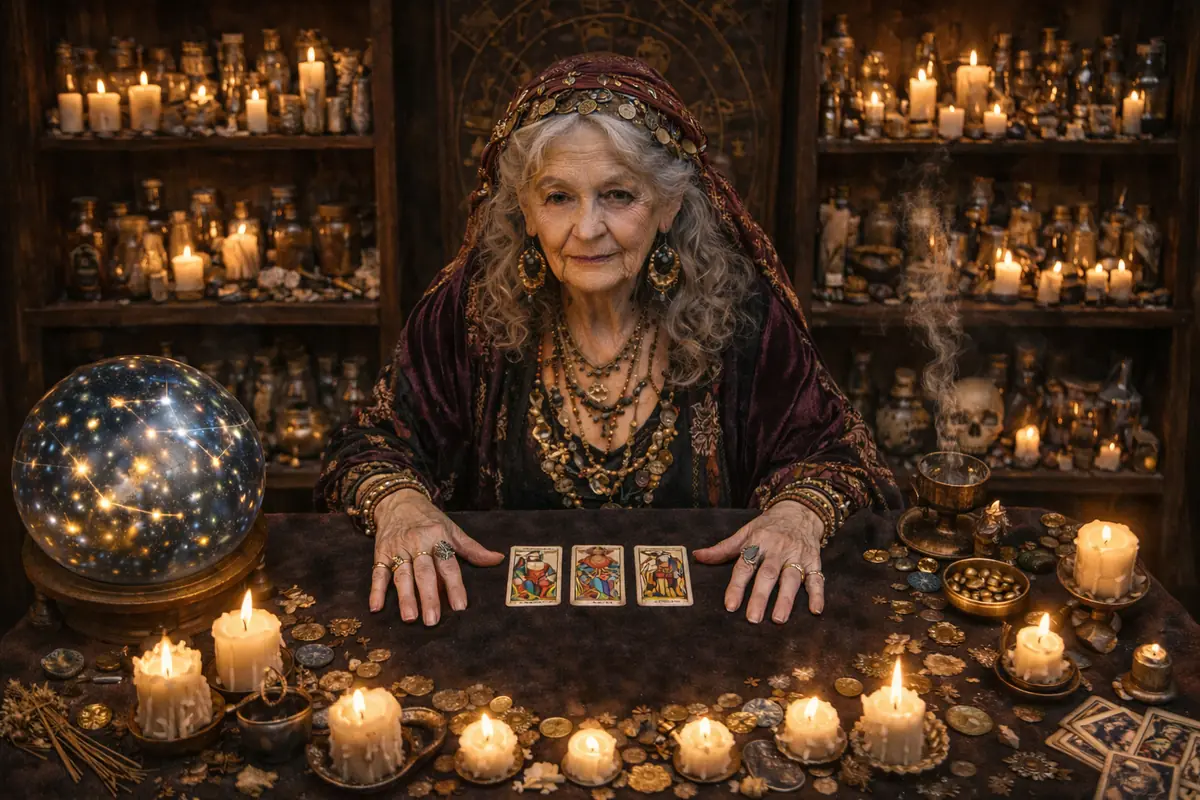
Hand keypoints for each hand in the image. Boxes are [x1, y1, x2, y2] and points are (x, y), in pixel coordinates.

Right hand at [368, 489, 503, 624]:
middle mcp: (418, 544)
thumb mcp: (452, 530)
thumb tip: (497, 559)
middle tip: (433, 620)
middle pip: (424, 573)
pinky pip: (378, 573)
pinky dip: (376, 590)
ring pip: (402, 576)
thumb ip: (473, 549)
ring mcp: (398, 549)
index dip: (455, 586)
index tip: (460, 607)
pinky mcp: (381, 554)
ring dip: (405, 597)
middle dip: (429, 597)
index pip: (449, 565)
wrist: (398, 500)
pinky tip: (376, 607)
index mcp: (438, 538)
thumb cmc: (429, 519)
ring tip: (410, 618)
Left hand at [693, 501, 824, 622]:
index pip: (745, 566)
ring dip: (786, 599)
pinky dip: (818, 594)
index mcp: (758, 542)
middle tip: (752, 618)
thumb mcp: (746, 532)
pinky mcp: (814, 561)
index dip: (737, 586)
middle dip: (760, 596)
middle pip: (768, 574)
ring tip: (778, 618)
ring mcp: (797, 556)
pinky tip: (815, 610)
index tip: (730, 606)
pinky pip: (817, 578)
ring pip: (792, 578)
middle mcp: (778, 549)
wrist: (800, 510)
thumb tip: (698, 556)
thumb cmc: (769, 526)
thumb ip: (723, 548)